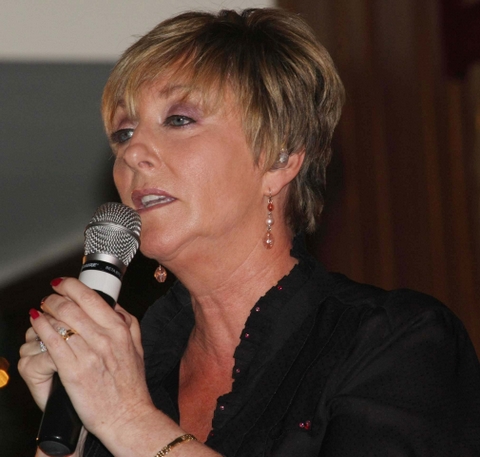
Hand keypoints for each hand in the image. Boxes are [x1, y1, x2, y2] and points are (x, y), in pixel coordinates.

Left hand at [24, 277, 155, 439]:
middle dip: (53, 298)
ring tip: (41, 312)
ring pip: (59, 322)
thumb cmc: (131, 384)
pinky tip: (37, 325)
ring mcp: (88, 354)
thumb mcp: (137, 346)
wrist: (127, 415)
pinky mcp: (72, 371)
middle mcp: (104, 338)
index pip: (90, 297)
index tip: (61, 284)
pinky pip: (52, 342)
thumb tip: (113, 304)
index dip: (70, 286)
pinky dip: (41, 329)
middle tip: (47, 298)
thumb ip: (127, 321)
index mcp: (120, 329)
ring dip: (45, 312)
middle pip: (70, 306)